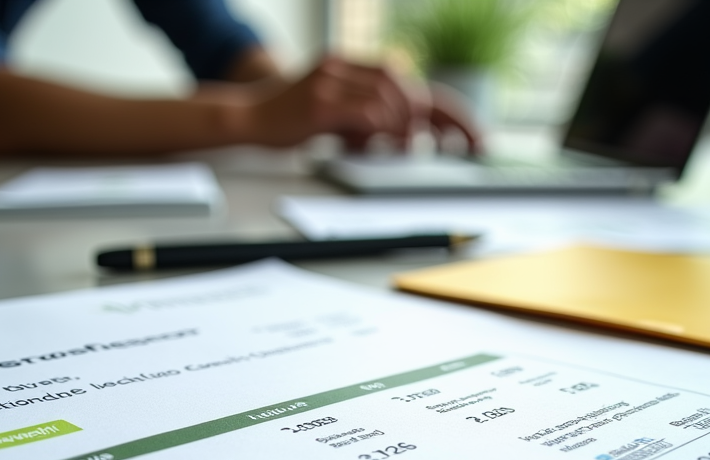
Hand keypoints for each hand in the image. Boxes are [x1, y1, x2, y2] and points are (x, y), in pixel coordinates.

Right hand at [244, 56, 480, 152]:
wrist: (246, 118)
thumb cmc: (287, 120)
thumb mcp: (332, 113)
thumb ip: (363, 116)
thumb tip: (400, 135)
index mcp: (347, 65)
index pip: (401, 76)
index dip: (435, 102)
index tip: (463, 129)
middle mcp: (341, 66)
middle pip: (400, 80)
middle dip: (431, 111)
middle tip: (450, 139)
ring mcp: (330, 82)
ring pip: (386, 93)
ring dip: (405, 120)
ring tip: (410, 142)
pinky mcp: (319, 104)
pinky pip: (365, 110)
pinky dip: (384, 127)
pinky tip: (389, 141)